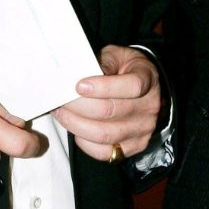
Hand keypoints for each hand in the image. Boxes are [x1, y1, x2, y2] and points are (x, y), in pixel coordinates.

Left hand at [52, 44, 161, 161]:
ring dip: (76, 124)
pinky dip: (85, 143)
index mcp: (147, 79)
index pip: (131, 86)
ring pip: (104, 134)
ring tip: (62, 113)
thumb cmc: (126, 68)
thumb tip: (83, 74)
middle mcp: (148, 107)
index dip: (103, 87)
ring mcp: (142, 130)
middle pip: (110, 111)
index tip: (79, 85)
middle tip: (60, 99)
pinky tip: (75, 128)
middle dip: (79, 106)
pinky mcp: (133, 147)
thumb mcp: (118, 56)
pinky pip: (104, 152)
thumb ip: (104, 62)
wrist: (144, 87)